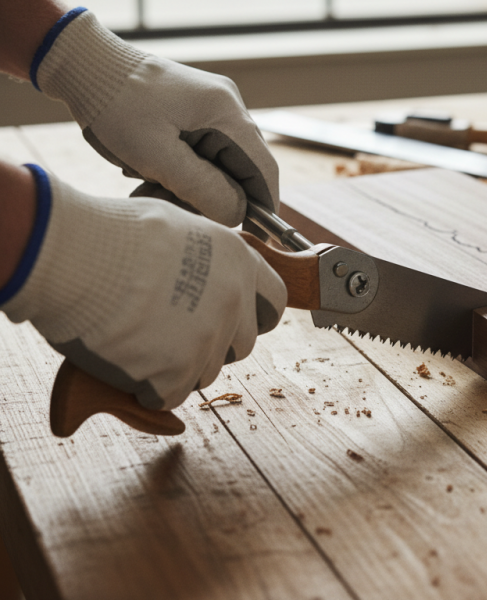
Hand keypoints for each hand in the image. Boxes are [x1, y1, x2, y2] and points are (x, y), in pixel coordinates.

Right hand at [1, 166, 286, 409]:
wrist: (75, 253)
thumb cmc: (112, 233)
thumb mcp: (178, 228)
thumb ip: (204, 258)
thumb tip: (202, 274)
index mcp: (239, 261)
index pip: (274, 303)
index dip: (252, 317)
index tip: (232, 324)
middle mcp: (234, 299)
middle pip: (242, 345)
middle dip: (214, 347)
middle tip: (174, 338)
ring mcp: (208, 337)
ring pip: (205, 373)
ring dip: (178, 368)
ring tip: (140, 343)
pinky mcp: (177, 371)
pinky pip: (170, 395)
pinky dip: (148, 388)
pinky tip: (125, 361)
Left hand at [33, 9, 277, 226]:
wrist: (85, 65)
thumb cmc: (116, 106)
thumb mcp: (155, 155)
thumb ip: (202, 187)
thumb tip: (238, 214)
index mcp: (226, 112)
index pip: (263, 168)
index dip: (263, 205)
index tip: (256, 234)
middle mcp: (228, 105)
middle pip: (240, 168)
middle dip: (212, 196)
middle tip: (174, 206)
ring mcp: (212, 106)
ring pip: (219, 163)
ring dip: (191, 184)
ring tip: (149, 186)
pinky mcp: (195, 111)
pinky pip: (202, 151)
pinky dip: (182, 170)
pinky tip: (151, 173)